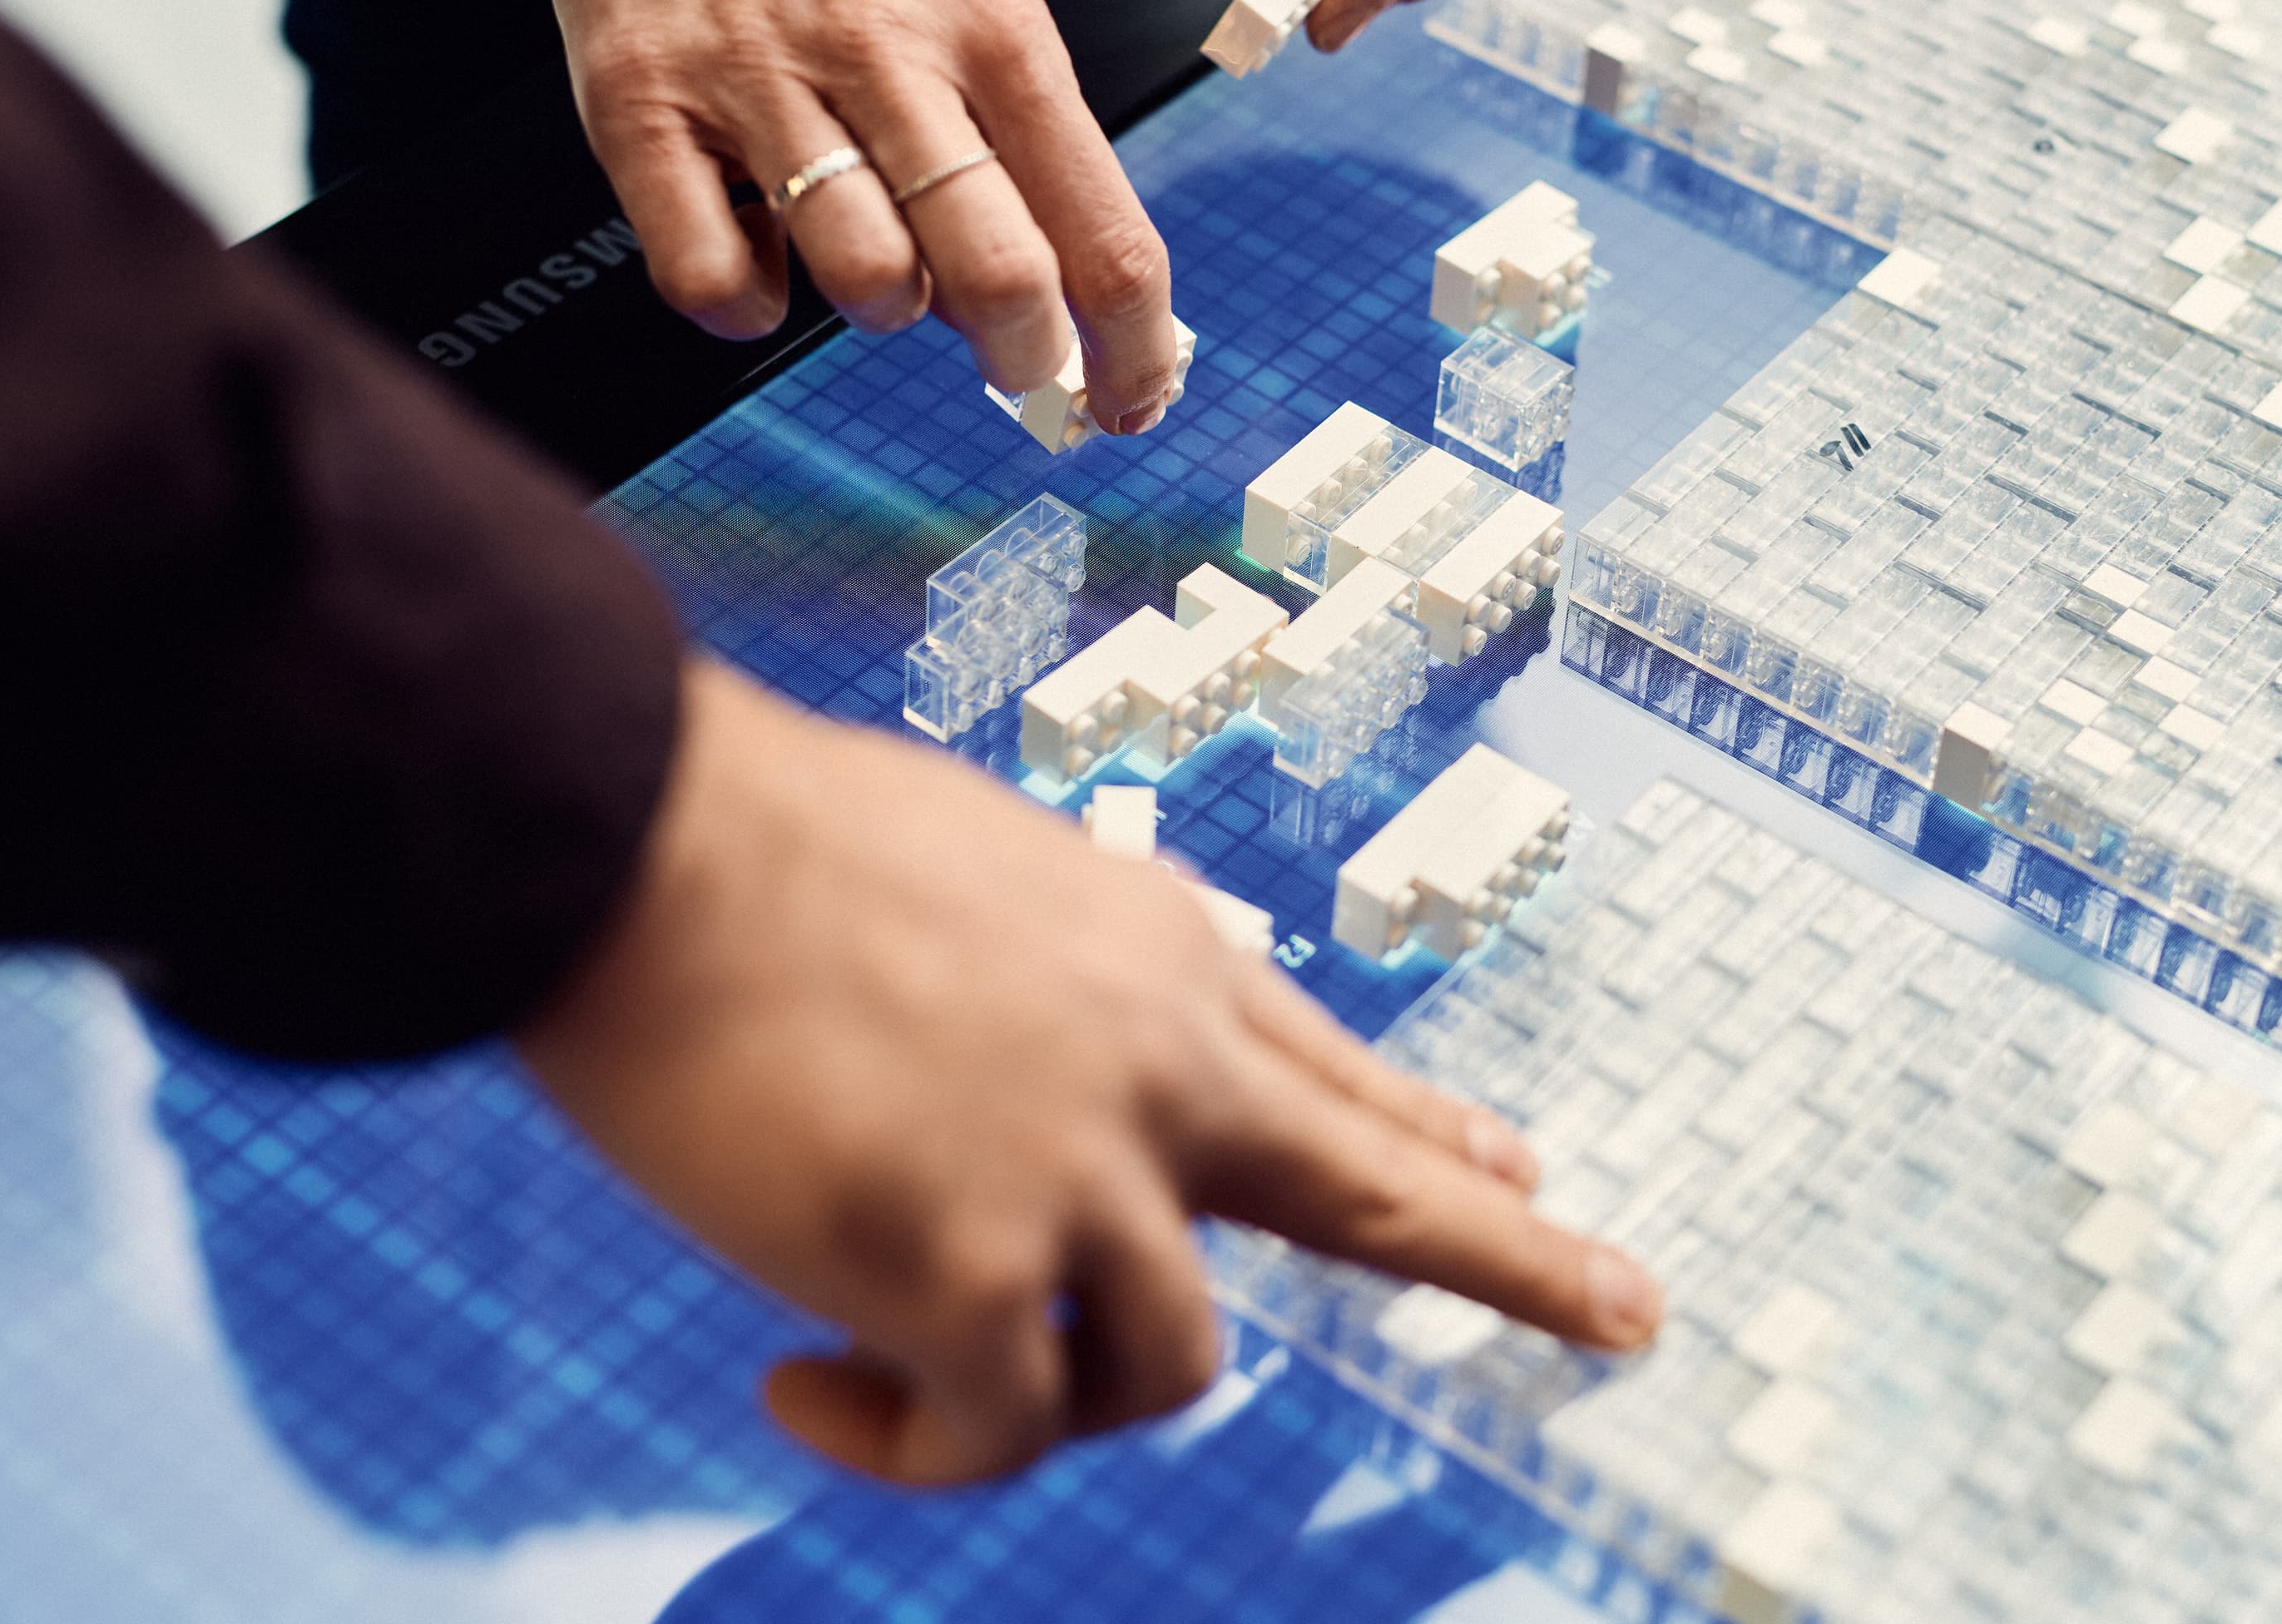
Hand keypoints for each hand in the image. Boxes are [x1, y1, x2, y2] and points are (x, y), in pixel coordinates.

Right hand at [464, 0, 1182, 427]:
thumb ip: (1005, 119)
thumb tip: (1046, 279)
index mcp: (993, 25)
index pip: (1104, 232)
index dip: (1132, 352)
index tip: (1128, 404)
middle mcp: (888, 54)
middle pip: (1001, 276)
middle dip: (1022, 357)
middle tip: (1010, 367)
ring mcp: (758, 79)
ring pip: (866, 285)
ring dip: (877, 308)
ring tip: (856, 251)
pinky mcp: (639, 100)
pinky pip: (711, 274)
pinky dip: (741, 302)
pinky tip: (749, 256)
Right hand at [517, 660, 1661, 1485]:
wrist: (645, 839)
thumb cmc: (757, 842)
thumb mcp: (973, 879)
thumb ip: (1052, 984)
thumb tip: (1037, 1083)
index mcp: (1155, 956)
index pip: (1329, 1064)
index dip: (1432, 1125)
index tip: (1524, 1162)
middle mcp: (1161, 1064)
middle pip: (1378, 1193)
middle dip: (1519, 1261)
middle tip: (1635, 1312)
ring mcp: (1086, 1172)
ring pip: (1168, 1371)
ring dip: (1050, 1397)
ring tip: (906, 1372)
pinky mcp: (977, 1276)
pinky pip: (994, 1431)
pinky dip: (907, 1442)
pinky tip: (809, 1387)